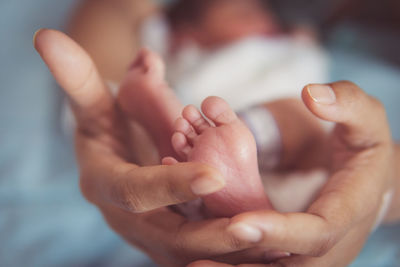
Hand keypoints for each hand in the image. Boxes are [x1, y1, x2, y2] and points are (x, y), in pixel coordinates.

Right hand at [34, 29, 271, 265]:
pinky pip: (201, 254)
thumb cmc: (107, 130)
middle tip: (256, 229)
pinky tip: (268, 251)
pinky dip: (232, 256)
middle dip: (211, 235)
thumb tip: (49, 38)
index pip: (135, 190)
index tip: (212, 173)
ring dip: (229, 253)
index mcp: (106, 184)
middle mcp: (127, 218)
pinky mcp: (170, 243)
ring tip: (275, 249)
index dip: (169, 184)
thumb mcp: (93, 106)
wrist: (113, 160)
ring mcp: (150, 236)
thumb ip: (78, 79)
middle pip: (169, 235)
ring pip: (189, 252)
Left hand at [188, 81, 395, 266]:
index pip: (318, 230)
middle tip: (198, 263)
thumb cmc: (366, 149)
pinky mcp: (301, 254)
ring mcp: (318, 254)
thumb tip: (313, 94)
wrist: (374, 183)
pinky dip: (239, 266)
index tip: (239, 222)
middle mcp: (334, 242)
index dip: (280, 230)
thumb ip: (347, 104)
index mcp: (348, 209)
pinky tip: (203, 262)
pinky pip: (271, 265)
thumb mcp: (367, 120)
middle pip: (293, 266)